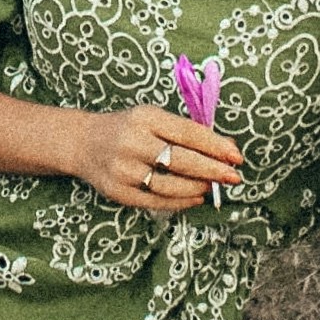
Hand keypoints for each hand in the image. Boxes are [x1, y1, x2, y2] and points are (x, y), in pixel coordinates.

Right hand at [77, 105, 244, 215]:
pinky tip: (195, 198)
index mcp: (145, 118)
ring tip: (212, 187)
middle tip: (233, 177)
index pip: (187, 133)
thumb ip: (186, 132)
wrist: (83, 142)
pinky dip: (180, 202)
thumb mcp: (152, 118)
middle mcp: (132, 142)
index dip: (215, 146)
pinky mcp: (117, 191)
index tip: (236, 157)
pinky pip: (155, 201)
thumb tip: (227, 148)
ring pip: (169, 185)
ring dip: (197, 188)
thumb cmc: (128, 128)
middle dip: (212, 170)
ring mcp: (123, 169)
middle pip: (181, 160)